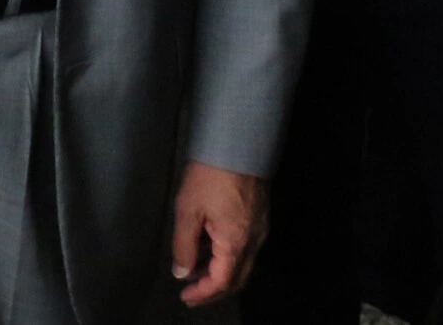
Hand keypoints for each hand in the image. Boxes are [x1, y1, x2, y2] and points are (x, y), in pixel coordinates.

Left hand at [171, 162, 266, 305]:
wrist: (238, 145)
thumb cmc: (209, 176)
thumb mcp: (188, 209)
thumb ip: (184, 244)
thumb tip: (182, 272)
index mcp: (236, 243)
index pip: (222, 282)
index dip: (203, 294)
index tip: (185, 297)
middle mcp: (254, 242)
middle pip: (236, 279)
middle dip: (213, 289)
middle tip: (191, 292)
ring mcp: (260, 230)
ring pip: (242, 264)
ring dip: (219, 272)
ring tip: (194, 270)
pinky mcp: (259, 219)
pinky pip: (245, 249)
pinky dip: (226, 257)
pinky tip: (208, 249)